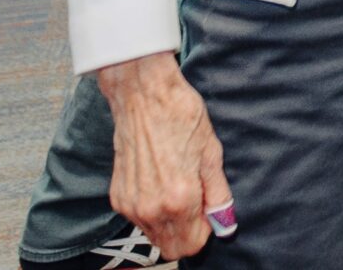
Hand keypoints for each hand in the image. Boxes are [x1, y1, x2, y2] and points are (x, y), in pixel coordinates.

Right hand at [97, 52, 232, 259]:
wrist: (143, 95)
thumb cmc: (181, 117)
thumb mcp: (212, 154)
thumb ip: (218, 194)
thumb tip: (225, 222)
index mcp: (178, 200)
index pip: (192, 245)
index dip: (205, 231)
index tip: (208, 210)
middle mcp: (150, 209)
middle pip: (171, 247)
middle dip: (187, 232)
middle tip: (196, 202)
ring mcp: (130, 204)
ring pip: (154, 235)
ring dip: (169, 223)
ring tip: (178, 186)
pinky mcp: (117, 196)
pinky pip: (139, 219)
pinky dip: (152, 211)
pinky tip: (160, 181)